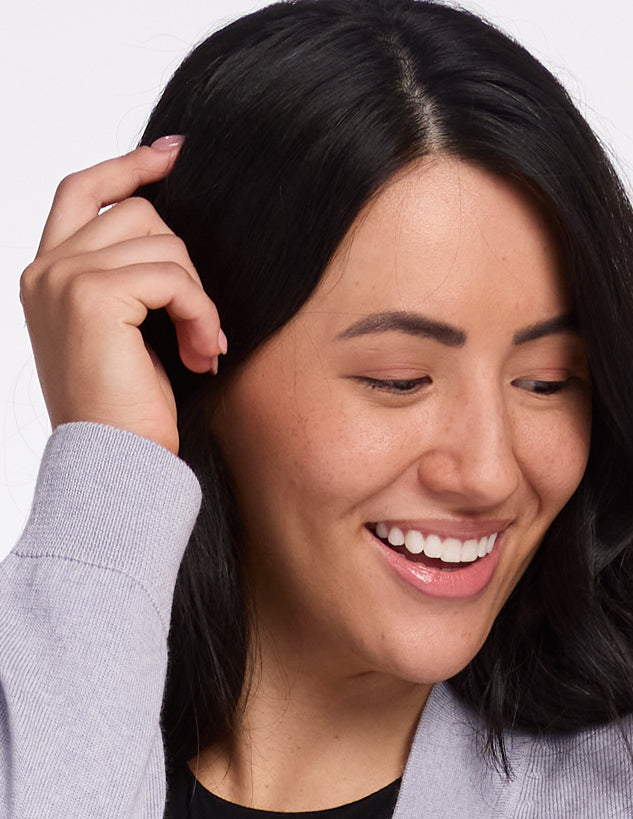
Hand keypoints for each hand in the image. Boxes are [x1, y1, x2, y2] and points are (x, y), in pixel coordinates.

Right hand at [19, 138, 223, 454]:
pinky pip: (174, 277)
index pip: (83, 191)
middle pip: (139, 214)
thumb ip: (130, 278)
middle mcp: (46, 271)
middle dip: (185, 267)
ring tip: (202, 349)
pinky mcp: (93, 296)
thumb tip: (170, 232)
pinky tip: (203, 353)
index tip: (173, 155)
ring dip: (199, 298)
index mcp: (47, 276)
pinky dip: (202, 314)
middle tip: (200, 325)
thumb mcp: (126, 332)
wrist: (116, 464)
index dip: (128, 167)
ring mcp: (64, 279)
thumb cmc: (126, 410)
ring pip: (164, 243)